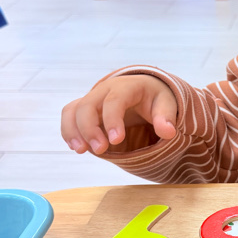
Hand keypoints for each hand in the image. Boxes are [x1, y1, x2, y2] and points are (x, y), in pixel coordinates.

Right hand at [61, 74, 176, 155]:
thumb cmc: (156, 99)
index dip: (112, 120)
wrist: (145, 91)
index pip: (114, 100)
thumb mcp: (166, 104)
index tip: (116, 140)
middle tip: (100, 150)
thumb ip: (166, 117)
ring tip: (81, 150)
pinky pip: (70, 116)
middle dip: (90, 128)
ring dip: (73, 130)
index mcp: (126, 87)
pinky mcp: (86, 110)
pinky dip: (69, 131)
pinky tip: (77, 147)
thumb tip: (168, 132)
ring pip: (74, 110)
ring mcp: (93, 99)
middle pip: (88, 105)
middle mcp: (105, 90)